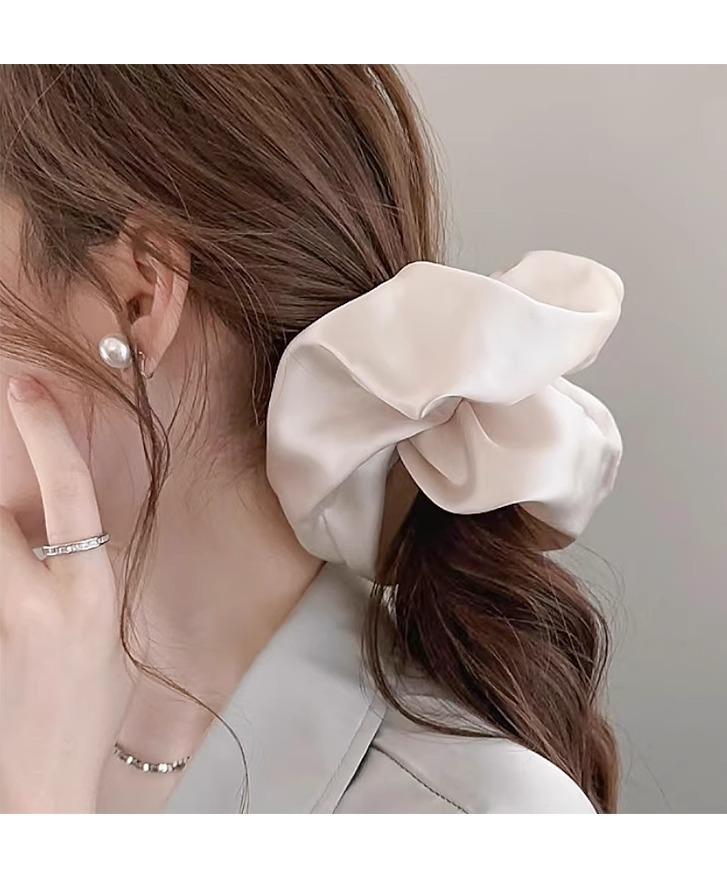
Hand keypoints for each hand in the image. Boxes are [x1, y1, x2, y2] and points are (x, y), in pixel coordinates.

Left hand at [0, 375, 134, 812]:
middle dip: (0, 500)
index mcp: (89, 591)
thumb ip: (78, 564)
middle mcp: (39, 599)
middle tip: (11, 482)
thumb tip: (48, 508)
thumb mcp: (102, 625)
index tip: (25, 384)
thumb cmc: (85, 703)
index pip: (69, 490)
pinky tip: (13, 612)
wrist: (40, 779)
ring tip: (23, 577)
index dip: (47, 430)